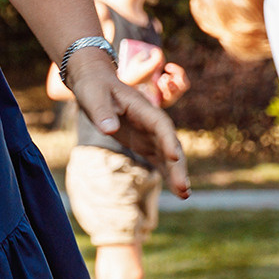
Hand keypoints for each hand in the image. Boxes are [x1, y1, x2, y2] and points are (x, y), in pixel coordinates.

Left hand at [66, 51, 189, 194]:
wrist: (95, 83)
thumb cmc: (94, 87)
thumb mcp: (94, 97)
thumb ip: (102, 112)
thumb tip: (109, 130)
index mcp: (143, 108)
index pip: (161, 126)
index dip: (168, 141)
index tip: (174, 157)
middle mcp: (151, 121)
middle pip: (169, 144)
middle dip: (177, 166)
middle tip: (183, 187)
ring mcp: (149, 133)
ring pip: (167, 155)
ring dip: (176, 173)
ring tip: (185, 195)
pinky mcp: (143, 142)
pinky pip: (158, 159)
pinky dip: (167, 172)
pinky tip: (177, 190)